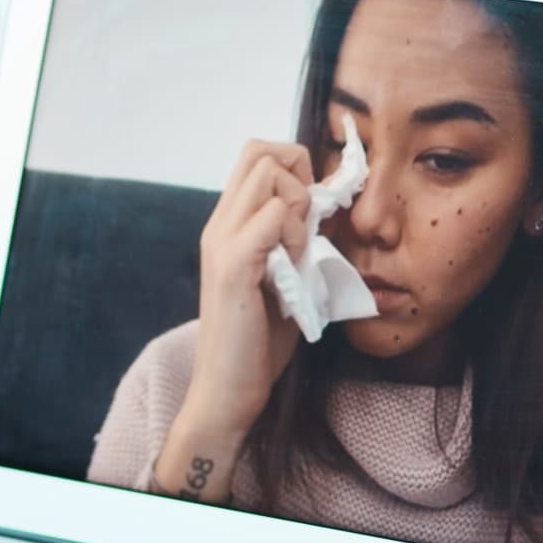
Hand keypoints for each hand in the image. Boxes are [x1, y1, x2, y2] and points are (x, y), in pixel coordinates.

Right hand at [185, 139, 313, 432]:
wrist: (227, 392)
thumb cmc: (257, 343)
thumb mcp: (282, 279)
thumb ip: (294, 242)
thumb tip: (323, 211)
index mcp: (228, 226)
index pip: (257, 155)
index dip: (294, 169)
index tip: (311, 213)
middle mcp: (218, 225)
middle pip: (260, 150)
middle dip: (299, 175)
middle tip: (307, 225)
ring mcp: (222, 243)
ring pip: (268, 174)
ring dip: (297, 206)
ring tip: (297, 253)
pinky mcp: (232, 267)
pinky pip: (271, 217)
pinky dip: (293, 234)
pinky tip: (293, 270)